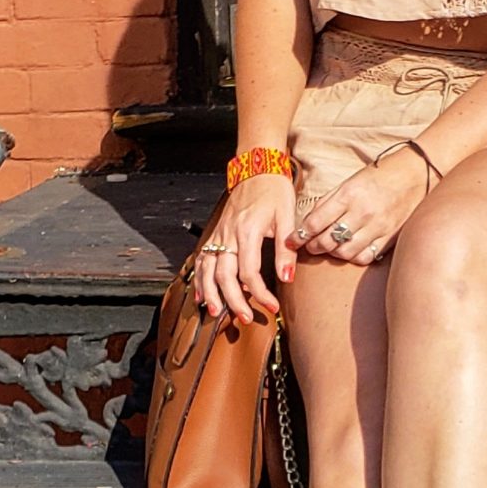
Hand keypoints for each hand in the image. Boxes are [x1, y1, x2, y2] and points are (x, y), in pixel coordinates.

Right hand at [196, 172, 297, 322]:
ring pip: (206, 269)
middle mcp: (228, 234)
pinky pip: (201, 260)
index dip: (260, 293)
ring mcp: (218, 234)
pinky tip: (202, 294)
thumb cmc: (274, 191)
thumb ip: (286, 250)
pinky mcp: (215, 234)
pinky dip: (199, 279)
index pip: (249, 272)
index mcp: (247, 231)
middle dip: (233, 300)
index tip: (272, 306)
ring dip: (210, 293)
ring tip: (216, 312)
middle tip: (245, 318)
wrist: (257, 169)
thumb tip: (287, 278)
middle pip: (223, 275)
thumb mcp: (287, 218)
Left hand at [293, 145, 431, 267]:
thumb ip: (328, 203)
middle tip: (309, 245)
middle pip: (328, 241)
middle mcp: (363, 212)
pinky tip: (350, 250)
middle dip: (313, 246)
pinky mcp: (390, 237)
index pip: (316, 222)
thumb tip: (308, 224)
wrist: (416, 174)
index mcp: (349, 194)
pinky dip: (353, 257)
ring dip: (332, 253)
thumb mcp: (349, 182)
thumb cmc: (379, 176)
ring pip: (345, 253)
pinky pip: (365, 256)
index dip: (299, 235)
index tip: (292, 240)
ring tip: (330, 247)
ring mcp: (378, 227)